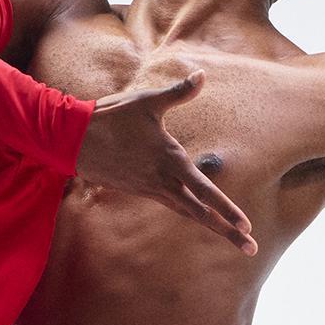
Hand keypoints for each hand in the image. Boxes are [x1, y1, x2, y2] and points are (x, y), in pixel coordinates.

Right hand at [74, 70, 257, 252]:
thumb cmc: (112, 117)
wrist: (73, 139)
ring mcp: (151, 189)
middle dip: (227, 232)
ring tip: (233, 237)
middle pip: (201, 214)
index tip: (246, 225)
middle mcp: (163, 182)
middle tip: (251, 248)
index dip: (227, 209)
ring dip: (212, 226)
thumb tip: (202, 75)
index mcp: (170, 162)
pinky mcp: (141, 190)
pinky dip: (192, 213)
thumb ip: (178, 92)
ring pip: (188, 213)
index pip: (205, 191)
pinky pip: (173, 205)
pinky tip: (202, 216)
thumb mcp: (148, 102)